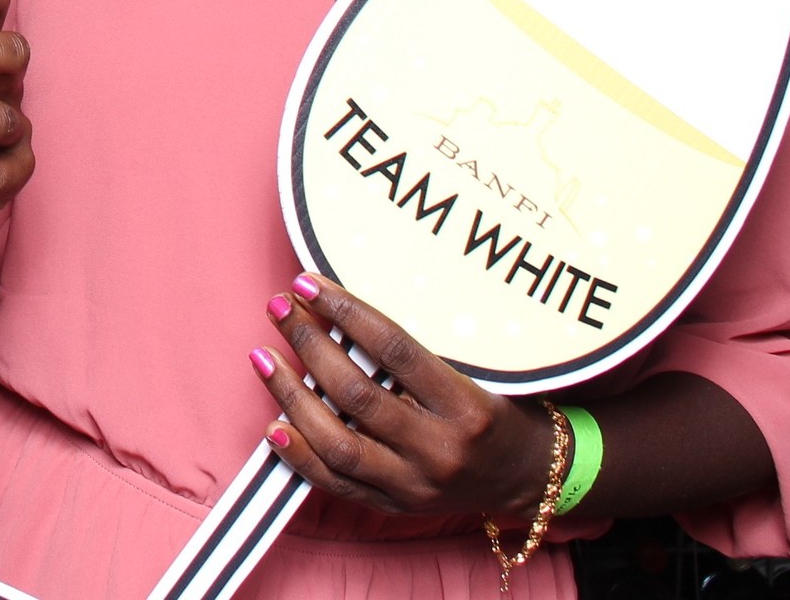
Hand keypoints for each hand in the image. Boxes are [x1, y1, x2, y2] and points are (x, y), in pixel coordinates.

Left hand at [252, 275, 559, 517]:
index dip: (345, 311)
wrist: (525, 475)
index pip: (394, 349)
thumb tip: (342, 307)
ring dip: (291, 396)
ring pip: (338, 443)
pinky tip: (272, 423)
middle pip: (356, 394)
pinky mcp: (395, 506)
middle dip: (309, 344)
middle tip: (280, 307)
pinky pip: (335, 485)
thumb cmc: (495, 409)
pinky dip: (298, 455)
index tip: (308, 283)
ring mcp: (414, 484)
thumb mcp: (474, 371)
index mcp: (464, 406)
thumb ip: (414, 352)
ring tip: (263, 357)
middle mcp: (438, 449)